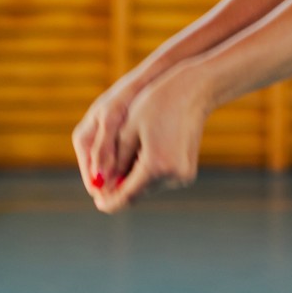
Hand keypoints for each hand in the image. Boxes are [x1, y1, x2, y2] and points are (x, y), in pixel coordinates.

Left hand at [84, 65, 212, 213]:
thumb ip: (112, 159)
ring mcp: (183, 176)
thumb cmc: (157, 103)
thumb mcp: (127, 128)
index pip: (125, 197)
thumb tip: (99, 184)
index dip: (109, 200)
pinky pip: (159, 179)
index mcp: (156, 165)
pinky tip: (145, 147)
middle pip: (136, 193)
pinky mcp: (187, 173)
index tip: (97, 200)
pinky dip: (147, 171)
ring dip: (133, 177)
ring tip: (131, 148)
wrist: (194, 91)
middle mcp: (173, 176)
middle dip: (119, 185)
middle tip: (107, 169)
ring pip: (147, 187)